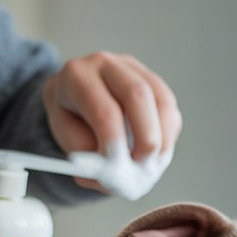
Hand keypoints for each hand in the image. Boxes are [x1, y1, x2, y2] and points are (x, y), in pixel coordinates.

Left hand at [41, 51, 181, 190]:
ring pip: (163, 101)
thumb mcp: (65, 137)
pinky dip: (168, 136)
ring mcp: (134, 69)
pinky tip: (155, 152)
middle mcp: (107, 64)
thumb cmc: (69, 120)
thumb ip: (86, 154)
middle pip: (139, 95)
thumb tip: (113, 171)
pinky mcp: (153, 81)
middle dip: (147, 139)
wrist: (72, 98)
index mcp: (77, 75)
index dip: (115, 144)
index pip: (104, 111)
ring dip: (163, 140)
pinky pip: (170, 110)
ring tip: (152, 165)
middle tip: (144, 169)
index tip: (119, 171)